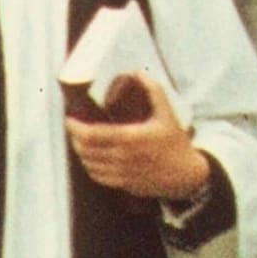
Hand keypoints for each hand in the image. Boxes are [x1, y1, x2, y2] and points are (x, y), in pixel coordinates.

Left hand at [66, 73, 208, 199]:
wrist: (186, 174)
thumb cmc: (175, 143)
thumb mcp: (167, 113)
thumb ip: (153, 90)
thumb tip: (137, 73)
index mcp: (130, 138)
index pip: (91, 134)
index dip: (75, 127)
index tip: (70, 119)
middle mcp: (123, 157)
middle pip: (86, 149)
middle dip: (75, 138)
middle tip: (74, 127)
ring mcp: (122, 173)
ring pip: (89, 164)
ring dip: (81, 152)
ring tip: (81, 141)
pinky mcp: (123, 184)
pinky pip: (98, 177)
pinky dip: (90, 166)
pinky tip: (91, 158)